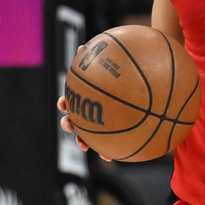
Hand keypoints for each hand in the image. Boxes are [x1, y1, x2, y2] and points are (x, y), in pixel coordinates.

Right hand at [59, 45, 113, 160]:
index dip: (64, 102)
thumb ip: (97, 58)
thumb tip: (82, 47)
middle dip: (69, 123)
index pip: (72, 99)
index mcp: (88, 95)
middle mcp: (91, 109)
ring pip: (87, 134)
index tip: (62, 104)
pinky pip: (108, 144)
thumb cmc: (124, 73)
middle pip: (75, 118)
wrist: (142, 84)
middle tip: (69, 124)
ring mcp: (100, 122)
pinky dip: (107, 151)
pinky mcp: (113, 134)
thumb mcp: (111, 64)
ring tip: (84, 146)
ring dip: (83, 141)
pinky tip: (111, 157)